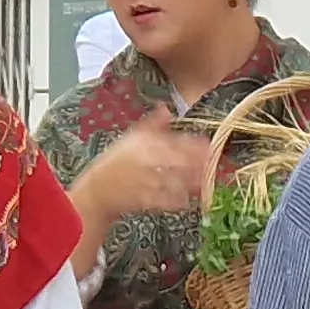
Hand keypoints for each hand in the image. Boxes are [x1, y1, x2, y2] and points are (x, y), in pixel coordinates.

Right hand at [75, 110, 207, 225]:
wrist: (97, 191)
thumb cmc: (115, 162)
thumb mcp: (131, 138)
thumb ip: (152, 124)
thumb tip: (167, 108)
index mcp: (143, 144)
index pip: (173, 141)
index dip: (193, 144)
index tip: (208, 145)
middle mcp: (145, 161)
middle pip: (178, 161)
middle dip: (197, 163)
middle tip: (212, 164)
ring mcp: (145, 181)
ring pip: (175, 181)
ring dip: (192, 182)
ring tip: (204, 181)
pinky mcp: (144, 200)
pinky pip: (165, 200)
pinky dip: (178, 200)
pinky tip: (187, 199)